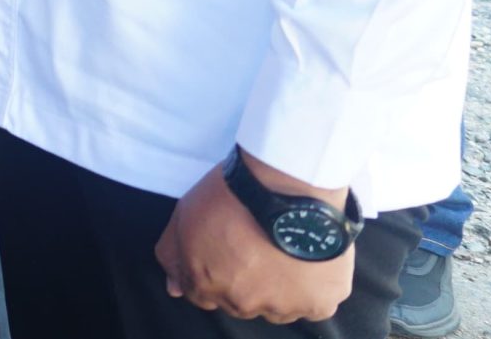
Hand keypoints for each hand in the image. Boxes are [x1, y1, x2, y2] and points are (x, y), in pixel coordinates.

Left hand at [155, 157, 353, 323]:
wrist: (285, 184)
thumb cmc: (233, 194)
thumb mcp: (184, 215)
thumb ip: (173, 255)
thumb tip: (175, 288)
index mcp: (206, 285)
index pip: (202, 295)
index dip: (214, 272)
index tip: (228, 253)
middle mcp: (242, 303)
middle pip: (239, 302)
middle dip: (244, 281)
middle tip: (257, 247)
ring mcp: (281, 306)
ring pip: (277, 307)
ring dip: (279, 289)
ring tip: (285, 253)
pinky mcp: (318, 303)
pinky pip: (313, 305)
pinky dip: (312, 289)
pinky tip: (309, 262)